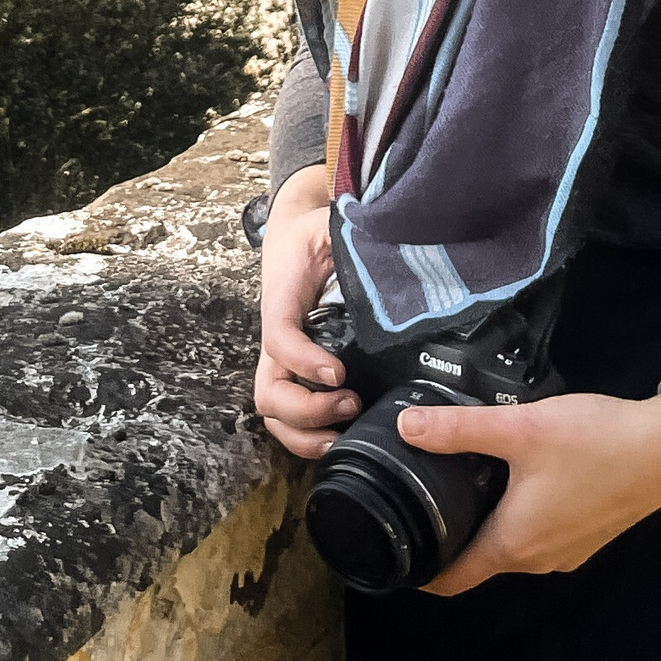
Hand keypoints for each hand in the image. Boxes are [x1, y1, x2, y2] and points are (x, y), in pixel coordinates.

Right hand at [253, 168, 358, 461]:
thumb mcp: (330, 224)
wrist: (294, 232)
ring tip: (345, 434)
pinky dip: (308, 434)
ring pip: (274, 411)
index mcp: (282, 300)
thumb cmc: (315, 231)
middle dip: (307, 410)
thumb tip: (392, 256)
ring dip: (305, 433)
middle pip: (268, 391)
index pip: (280, 338)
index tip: (340, 373)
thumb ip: (353, 237)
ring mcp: (282, 359)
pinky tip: (342, 435)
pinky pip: (288, 413)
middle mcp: (276, 337)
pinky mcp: (296, 370)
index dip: (305, 361)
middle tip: (351, 402)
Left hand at [403, 383, 660, 594]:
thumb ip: (461, 429)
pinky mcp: (586, 536)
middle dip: (448, 539)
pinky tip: (513, 482)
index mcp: (515, 544)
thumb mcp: (521, 428)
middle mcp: (538, 559)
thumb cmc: (594, 443)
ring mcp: (567, 551)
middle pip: (479, 561)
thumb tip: (406, 426)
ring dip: (485, 527)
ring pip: (510, 548)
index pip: (453, 579)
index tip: (392, 551)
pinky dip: (517, 519)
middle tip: (417, 502)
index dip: (419, 573)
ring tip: (459, 486)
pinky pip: (537, 536)